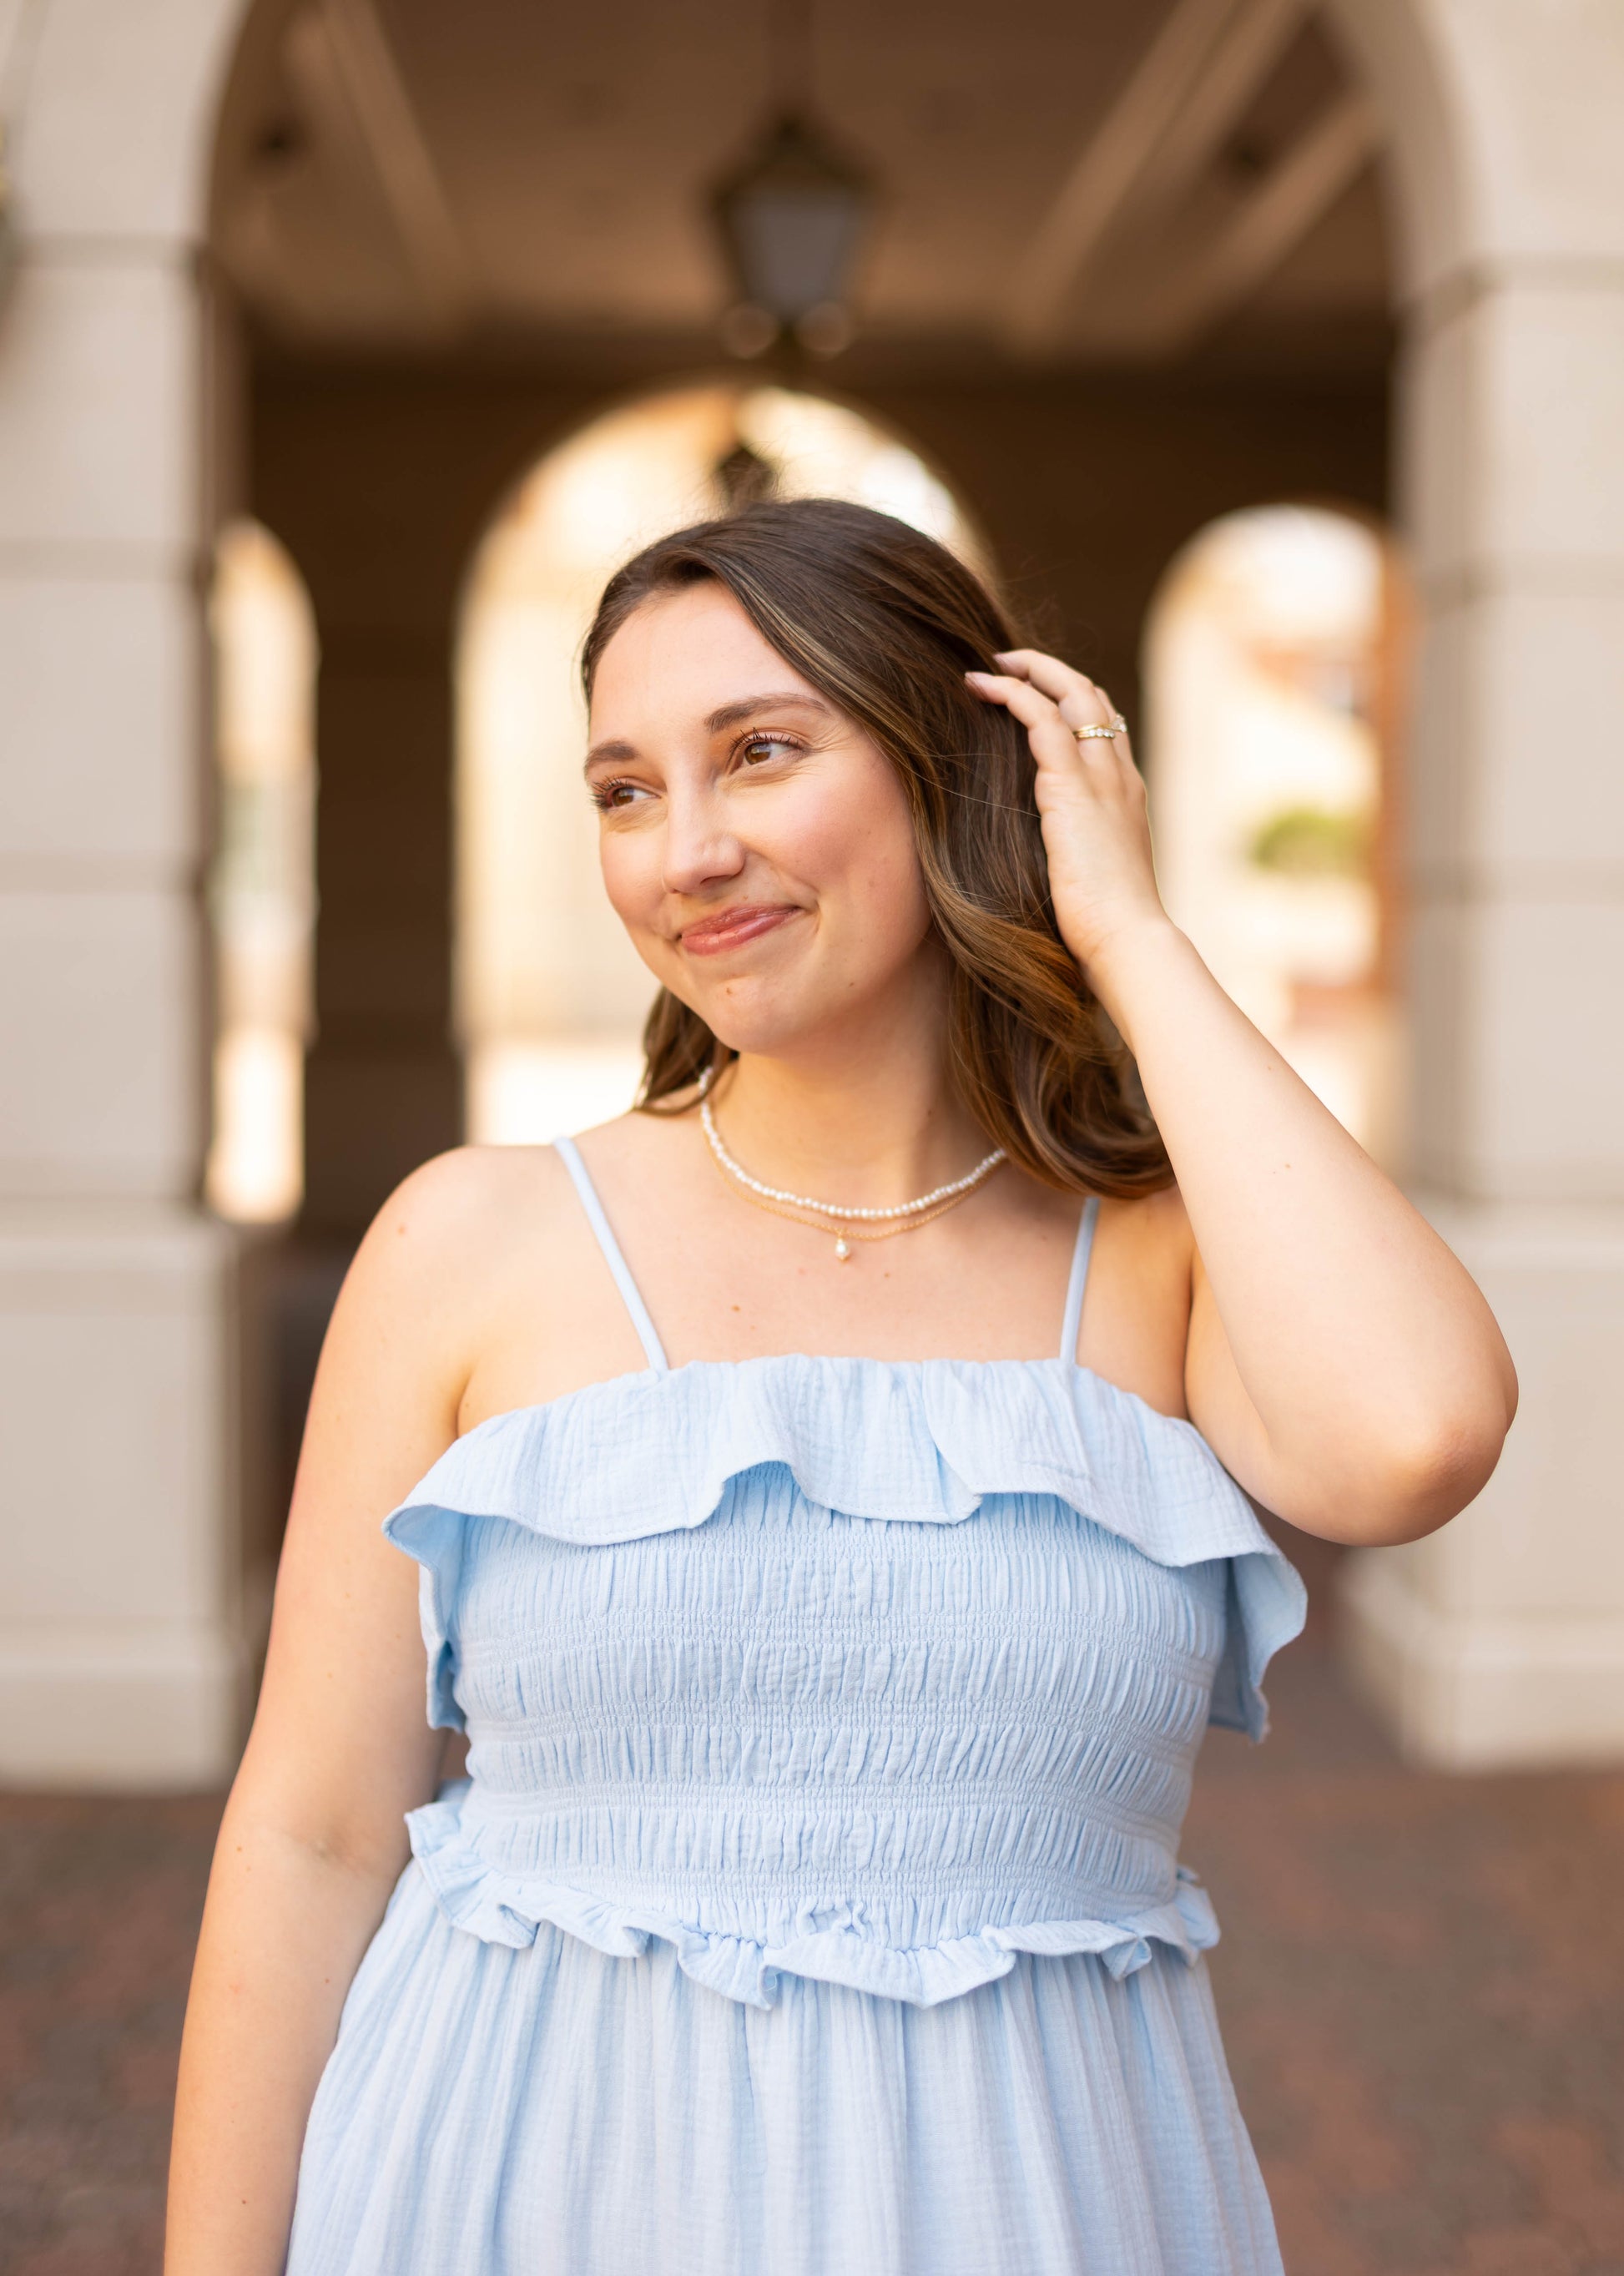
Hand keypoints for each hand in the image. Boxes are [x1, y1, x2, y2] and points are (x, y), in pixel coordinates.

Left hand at [965, 650, 1170, 984]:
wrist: (1127, 939)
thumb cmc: (1107, 926)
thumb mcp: (1093, 876)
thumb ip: (1076, 850)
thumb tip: (1049, 859)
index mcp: (1127, 794)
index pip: (1106, 725)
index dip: (1072, 699)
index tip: (1035, 694)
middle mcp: (1119, 775)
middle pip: (1091, 695)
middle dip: (1048, 670)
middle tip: (1006, 663)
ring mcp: (1101, 778)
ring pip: (1071, 693)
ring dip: (1027, 671)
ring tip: (987, 668)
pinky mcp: (1072, 788)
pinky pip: (1041, 720)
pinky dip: (1011, 695)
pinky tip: (980, 689)